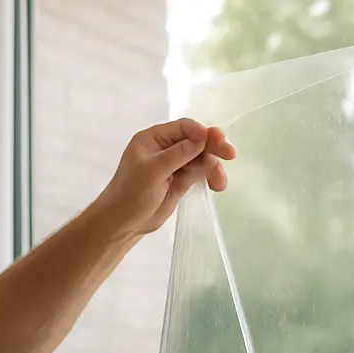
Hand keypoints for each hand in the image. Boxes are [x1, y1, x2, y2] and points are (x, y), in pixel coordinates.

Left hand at [90, 118, 235, 240]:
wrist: (123, 224)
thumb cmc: (131, 194)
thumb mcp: (153, 170)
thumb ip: (179, 153)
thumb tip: (202, 137)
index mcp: (153, 139)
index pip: (183, 128)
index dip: (201, 132)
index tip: (216, 140)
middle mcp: (165, 148)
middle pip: (196, 141)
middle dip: (213, 147)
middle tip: (230, 154)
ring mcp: (174, 165)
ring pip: (201, 158)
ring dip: (213, 167)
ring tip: (220, 183)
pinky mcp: (180, 181)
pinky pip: (199, 172)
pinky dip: (210, 176)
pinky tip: (217, 185)